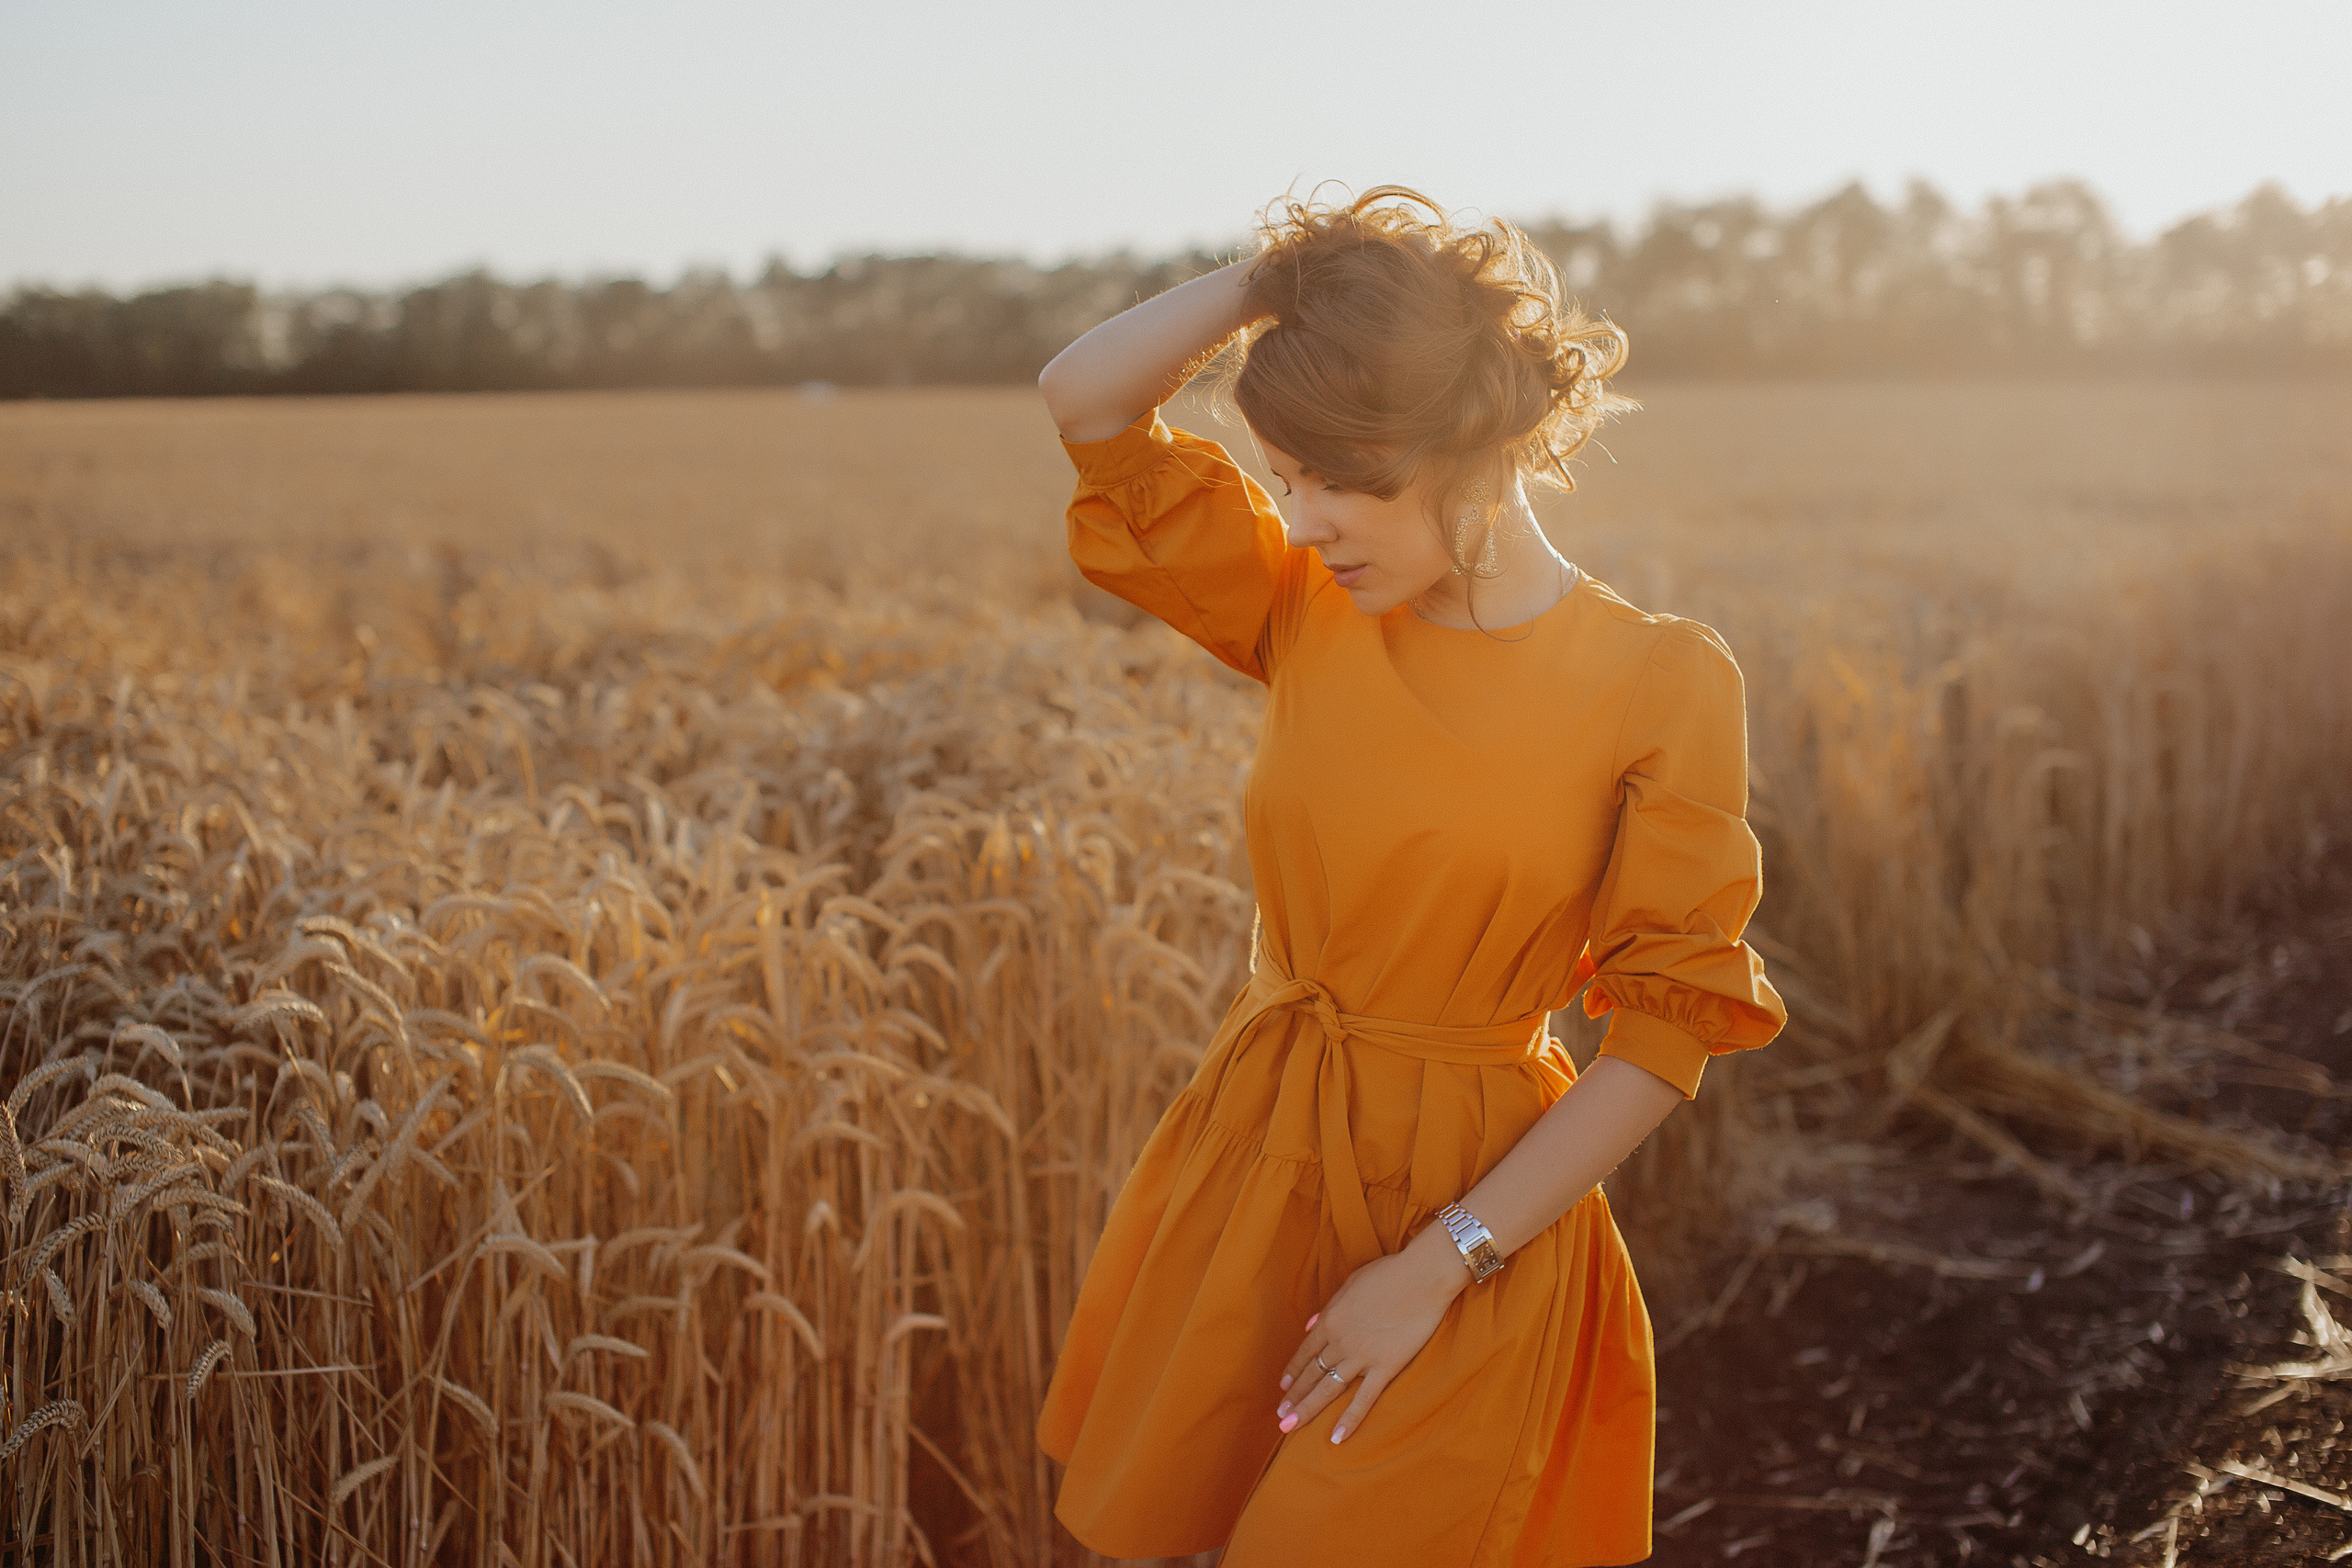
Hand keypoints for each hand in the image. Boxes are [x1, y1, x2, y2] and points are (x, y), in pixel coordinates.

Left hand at [1274, 1228, 1466, 1443]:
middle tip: (1280, 1417)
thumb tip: (1311, 1325)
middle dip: (1294, 1397)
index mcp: (1330, 1319)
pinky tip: (1336, 1438)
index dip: (1293, 1372)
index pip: (1305, 1352)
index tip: (1283, 1387)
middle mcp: (1339, 1341)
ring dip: (1307, 1409)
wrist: (1421, 1276)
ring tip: (1291, 1427)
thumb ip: (1330, 1307)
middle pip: (1311, 1374)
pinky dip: (1349, 1419)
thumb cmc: (1389, 1273)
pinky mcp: (1385, 1367)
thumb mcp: (1351, 1283)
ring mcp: (1361, 1356)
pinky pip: (1364, 1399)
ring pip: (1328, 1389)